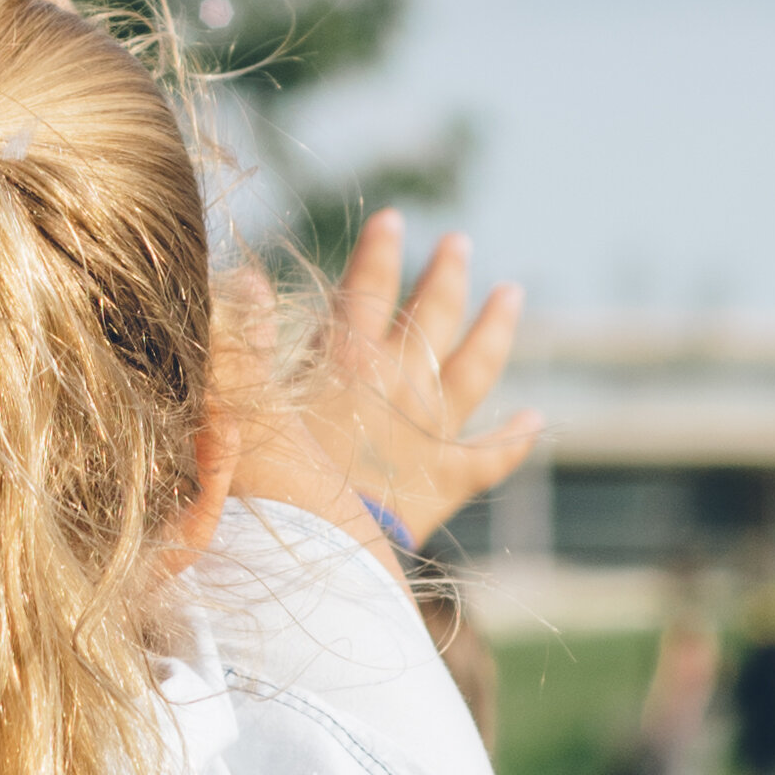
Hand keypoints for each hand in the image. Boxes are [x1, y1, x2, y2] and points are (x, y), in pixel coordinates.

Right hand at [275, 210, 545, 553]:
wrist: (306, 555)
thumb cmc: (260, 484)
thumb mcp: (240, 401)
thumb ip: (242, 340)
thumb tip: (244, 281)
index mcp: (348, 361)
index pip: (367, 289)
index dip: (380, 252)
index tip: (393, 219)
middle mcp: (400, 385)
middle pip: (432, 314)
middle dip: (446, 274)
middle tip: (459, 243)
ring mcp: (430, 431)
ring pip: (475, 367)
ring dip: (495, 329)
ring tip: (512, 294)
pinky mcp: (445, 483)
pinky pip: (489, 456)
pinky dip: (515, 439)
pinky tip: (535, 420)